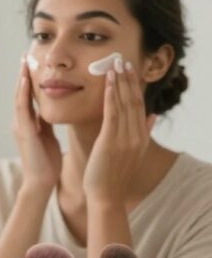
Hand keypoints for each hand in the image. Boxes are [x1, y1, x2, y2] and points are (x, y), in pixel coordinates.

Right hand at [12, 56, 61, 195]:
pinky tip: (27, 79)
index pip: (28, 97)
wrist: (41, 182)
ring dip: (22, 78)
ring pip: (20, 96)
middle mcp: (20, 122)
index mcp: (28, 124)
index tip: (33, 64)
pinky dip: (24, 91)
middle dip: (24, 74)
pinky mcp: (24, 130)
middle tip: (26, 55)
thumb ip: (47, 124)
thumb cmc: (47, 164)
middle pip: (21, 93)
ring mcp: (20, 125)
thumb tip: (51, 111)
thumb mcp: (48, 138)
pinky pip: (23, 106)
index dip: (30, 81)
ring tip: (25, 61)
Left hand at [83, 58, 156, 205]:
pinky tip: (108, 82)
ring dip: (119, 82)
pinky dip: (111, 96)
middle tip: (123, 60)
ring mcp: (126, 138)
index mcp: (141, 137)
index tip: (130, 70)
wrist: (106, 197)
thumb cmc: (112, 177)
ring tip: (114, 64)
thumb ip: (143, 133)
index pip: (139, 106)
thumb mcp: (132, 153)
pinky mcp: (111, 142)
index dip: (135, 86)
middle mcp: (136, 135)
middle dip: (128, 79)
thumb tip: (151, 117)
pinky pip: (112, 114)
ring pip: (124, 104)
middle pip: (134, 101)